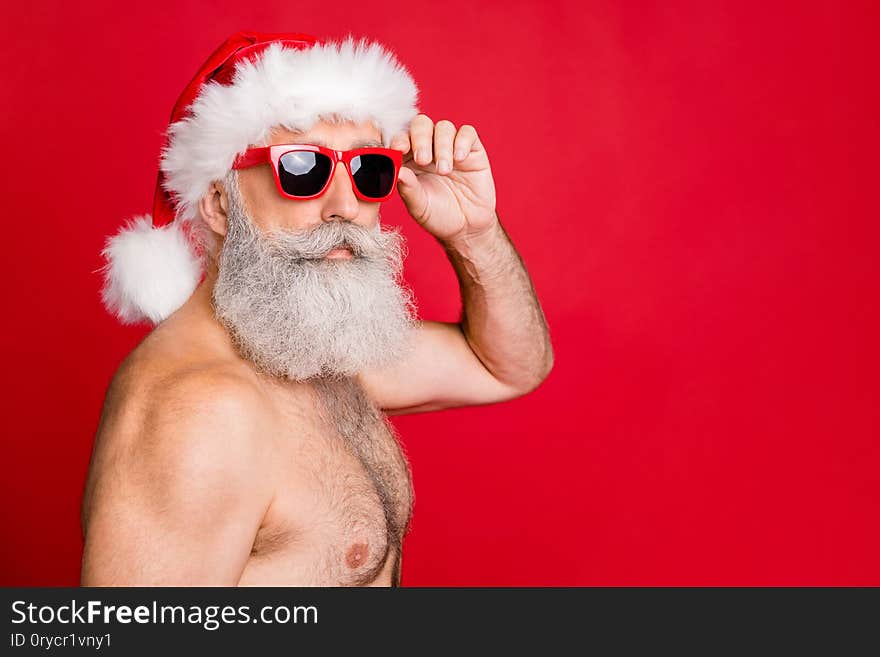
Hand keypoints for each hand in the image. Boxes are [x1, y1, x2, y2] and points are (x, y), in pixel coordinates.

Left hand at [391, 114, 496, 244]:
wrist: (467, 227)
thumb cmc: (439, 216)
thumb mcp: (419, 206)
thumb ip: (408, 189)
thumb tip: (397, 171)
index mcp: (409, 159)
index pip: (401, 138)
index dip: (399, 138)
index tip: (399, 149)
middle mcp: (429, 148)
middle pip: (421, 125)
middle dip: (420, 138)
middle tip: (423, 160)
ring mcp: (451, 147)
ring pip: (444, 127)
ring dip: (442, 145)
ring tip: (444, 170)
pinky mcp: (472, 150)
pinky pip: (467, 133)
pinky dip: (462, 141)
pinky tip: (459, 158)